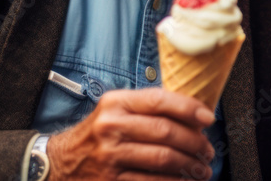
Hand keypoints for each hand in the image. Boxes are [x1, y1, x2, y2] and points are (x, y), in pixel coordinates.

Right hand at [46, 87, 215, 179]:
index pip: (159, 100)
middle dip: (195, 142)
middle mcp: (111, 127)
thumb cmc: (98, 135)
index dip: (189, 108)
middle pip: (165, 132)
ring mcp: (110, 156)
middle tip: (208, 150)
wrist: (61, 163)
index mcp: (115, 104)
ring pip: (162, 159)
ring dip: (190, 165)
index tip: (209, 118)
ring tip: (202, 169)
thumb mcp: (115, 112)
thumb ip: (147, 109)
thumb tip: (194, 114)